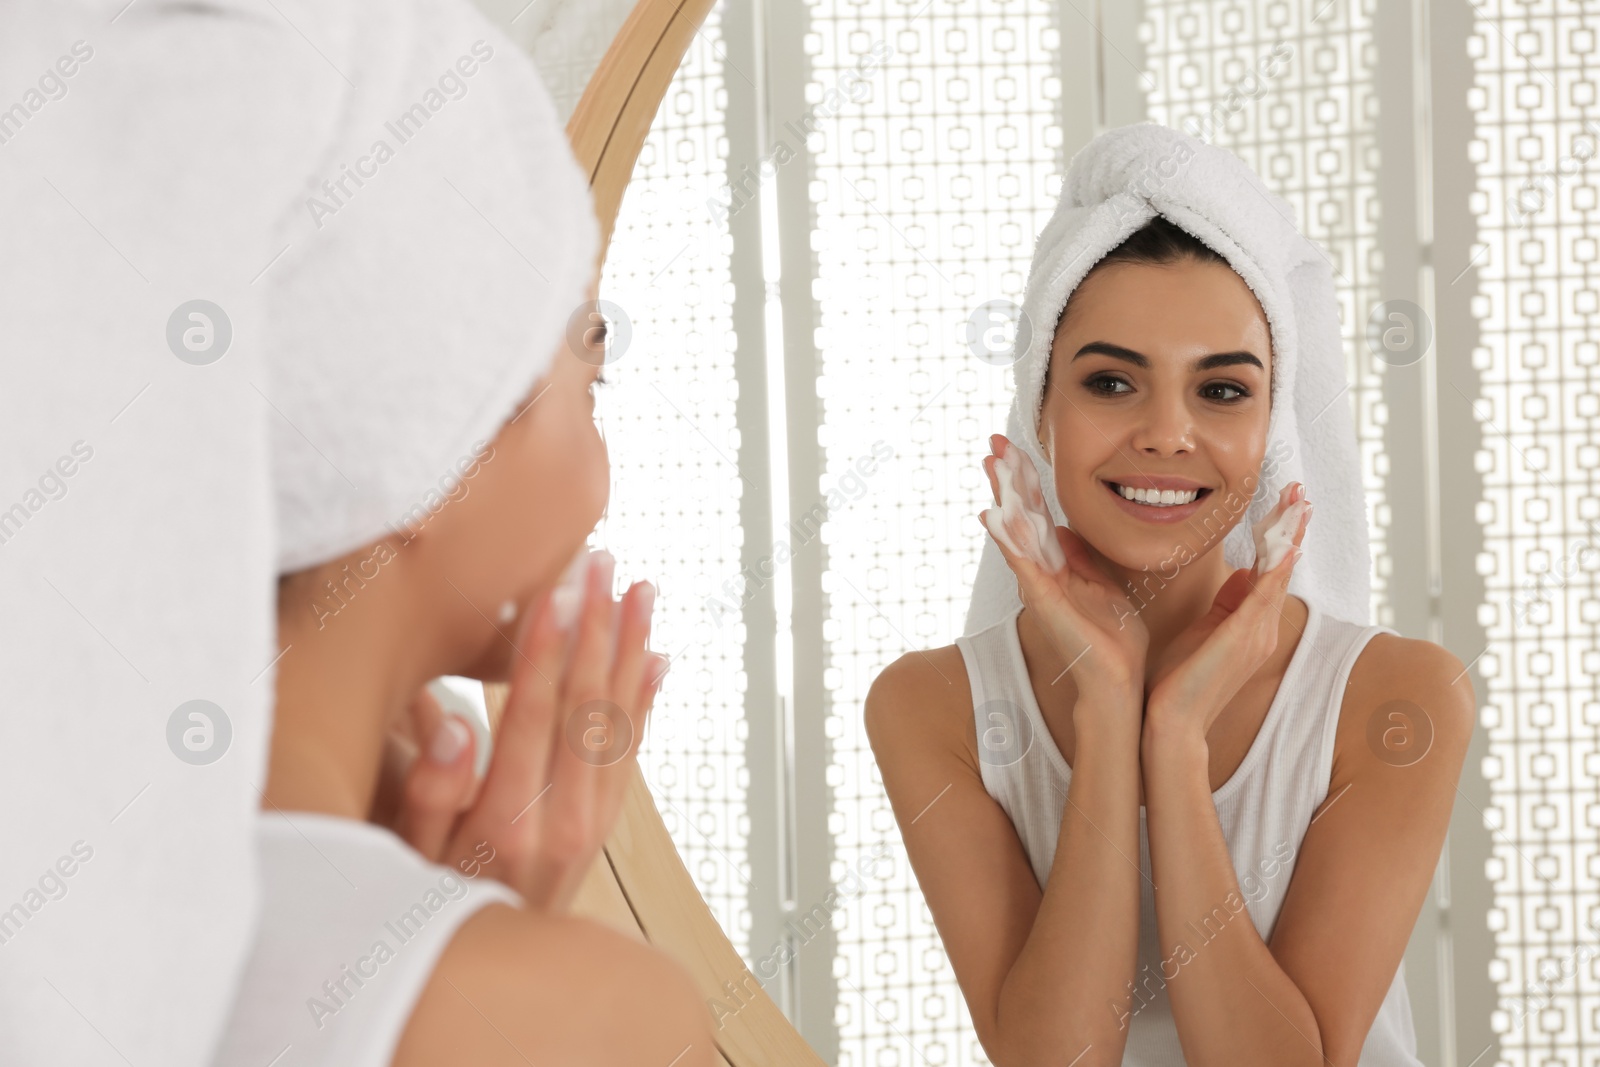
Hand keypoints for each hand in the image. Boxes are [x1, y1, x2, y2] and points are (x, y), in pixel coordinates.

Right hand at [372, 550, 670, 913]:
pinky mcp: (603, 827)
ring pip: (620, 720)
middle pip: (587, 706)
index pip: (533, 716)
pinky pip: (633, 751)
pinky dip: (647, 700)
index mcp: (509, 821)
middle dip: (597, 628)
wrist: (490, 979)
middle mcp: (563, 820)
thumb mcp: (404, 864)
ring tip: (641, 590)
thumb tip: (455, 722)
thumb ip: (429, 795)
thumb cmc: (428, 911)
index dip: (545, 649)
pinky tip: (657, 659)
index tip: (556, 591)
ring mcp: (591, 825)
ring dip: (632, 649)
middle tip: (603, 564)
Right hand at [979, 433, 1148, 700]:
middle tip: (993, 444)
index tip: (1012, 451)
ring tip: (993, 464)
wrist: (1119, 681)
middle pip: (1020, 516)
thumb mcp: (1103, 585)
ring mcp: (1040, 586)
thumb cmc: (1114, 640)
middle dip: (1008, 479)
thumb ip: (1082, 558)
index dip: (1025, 483)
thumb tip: (1065, 528)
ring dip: (1003, 496)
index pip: (1037, 515)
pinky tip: (994, 516)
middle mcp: (1043, 572)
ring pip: (1017, 531)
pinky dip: (1008, 540)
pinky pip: (1023, 563)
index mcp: (1058, 566)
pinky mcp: (1044, 601)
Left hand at [1144, 482, 1311, 742]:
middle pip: (1283, 566)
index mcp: (1252, 623)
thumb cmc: (1181, 679)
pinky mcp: (1242, 639)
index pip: (1272, 569)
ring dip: (1289, 537)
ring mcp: (1256, 634)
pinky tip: (1283, 548)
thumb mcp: (1205, 630)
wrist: (1172, 722)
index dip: (1282, 535)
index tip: (1288, 502)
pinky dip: (1275, 571)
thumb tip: (1239, 574)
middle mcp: (1262, 627)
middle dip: (1293, 526)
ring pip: (1279, 575)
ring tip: (1298, 504)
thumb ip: (1226, 603)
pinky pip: (1264, 598)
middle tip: (1301, 491)